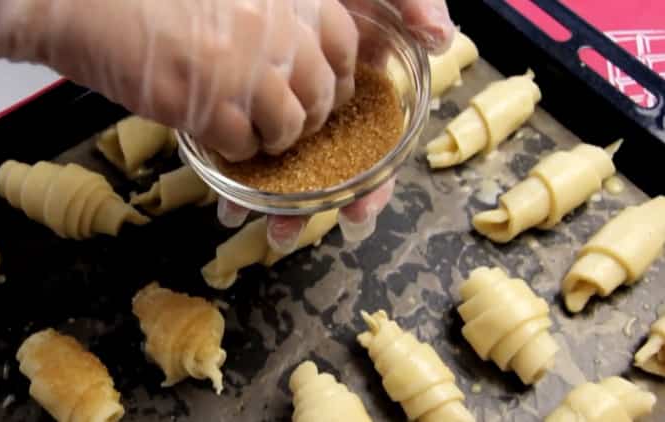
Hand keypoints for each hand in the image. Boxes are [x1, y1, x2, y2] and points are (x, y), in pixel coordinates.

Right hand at [0, 0, 357, 159]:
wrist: (84, 2)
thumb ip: (268, 15)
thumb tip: (298, 56)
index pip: (341, 41)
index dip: (337, 73)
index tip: (325, 89)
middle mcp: (273, 31)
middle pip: (320, 92)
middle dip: (308, 116)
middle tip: (286, 124)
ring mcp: (244, 71)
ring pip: (289, 126)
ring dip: (274, 138)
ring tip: (251, 134)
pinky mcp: (209, 107)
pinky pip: (245, 146)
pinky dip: (237, 150)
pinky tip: (219, 136)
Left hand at [219, 0, 454, 249]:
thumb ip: (417, 4)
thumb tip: (442, 39)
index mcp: (364, 98)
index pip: (375, 154)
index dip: (371, 188)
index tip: (359, 213)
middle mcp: (329, 115)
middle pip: (326, 175)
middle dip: (309, 210)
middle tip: (285, 235)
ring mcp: (288, 113)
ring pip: (285, 169)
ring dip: (268, 203)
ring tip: (242, 220)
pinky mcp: (252, 107)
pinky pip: (247, 148)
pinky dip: (236, 175)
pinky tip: (222, 195)